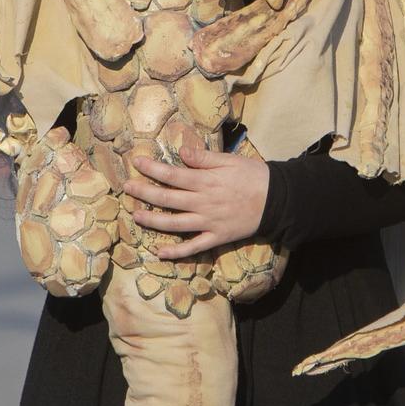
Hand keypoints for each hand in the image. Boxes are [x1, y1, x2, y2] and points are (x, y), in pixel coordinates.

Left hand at [125, 146, 269, 259]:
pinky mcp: (217, 238)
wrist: (278, 201)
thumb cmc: (254, 176)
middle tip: (126, 188)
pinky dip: (176, 252)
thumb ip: (203, 158)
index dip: (151, 169)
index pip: (172, 175)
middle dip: (144, 193)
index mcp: (205, 182)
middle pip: (167, 199)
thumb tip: (180, 152)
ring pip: (174, 224)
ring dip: (153, 221)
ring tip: (135, 216)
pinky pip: (193, 247)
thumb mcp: (229, 160)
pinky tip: (159, 253)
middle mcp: (202, 203)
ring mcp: (208, 223)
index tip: (136, 162)